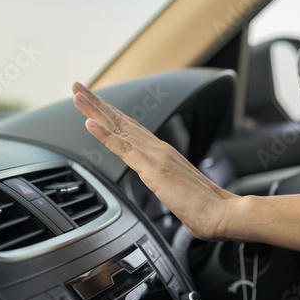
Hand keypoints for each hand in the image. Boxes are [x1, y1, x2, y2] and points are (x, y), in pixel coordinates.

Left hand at [72, 82, 239, 239]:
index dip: (109, 113)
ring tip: (78, 95)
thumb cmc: (201, 205)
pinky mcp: (153, 168)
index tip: (93, 102)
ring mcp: (154, 155)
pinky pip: (124, 148)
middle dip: (97, 102)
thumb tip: (159, 183)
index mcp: (160, 152)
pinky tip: (90, 123)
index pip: (129, 127)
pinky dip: (105, 135)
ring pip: (118, 128)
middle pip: (120, 120)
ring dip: (95, 110)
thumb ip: (163, 180)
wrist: (221, 213)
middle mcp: (156, 147)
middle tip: (78, 87)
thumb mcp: (174, 189)